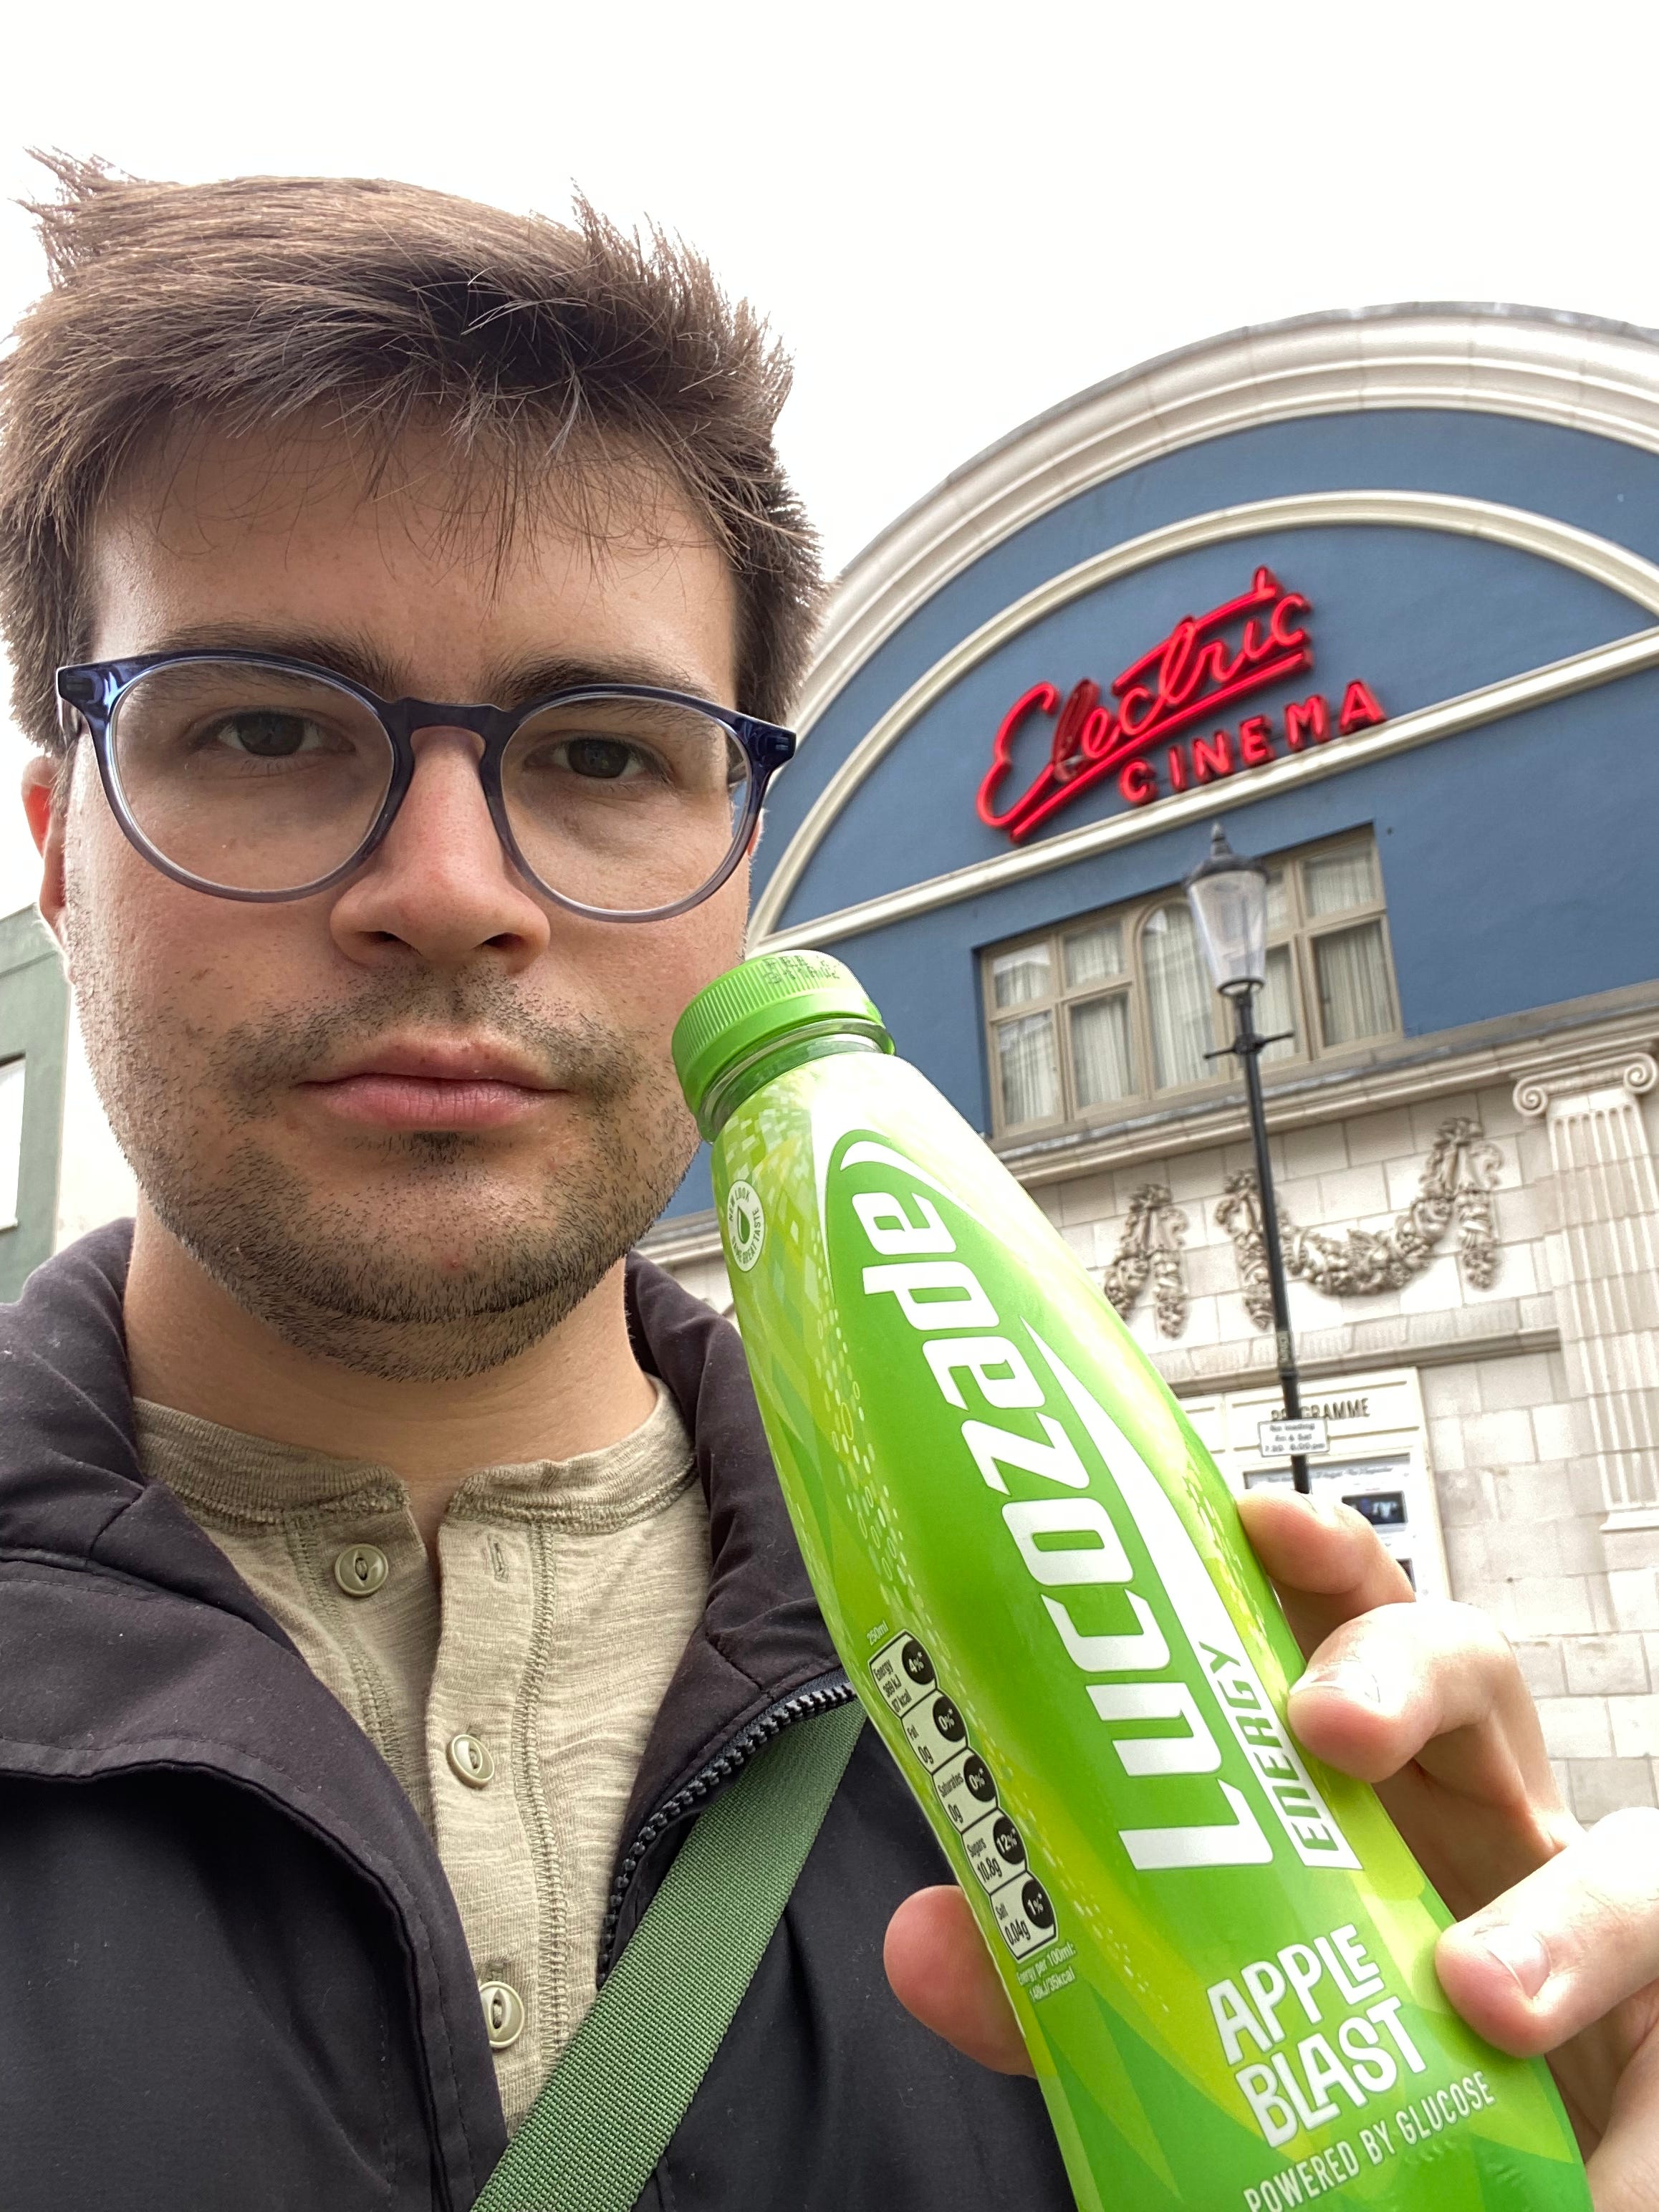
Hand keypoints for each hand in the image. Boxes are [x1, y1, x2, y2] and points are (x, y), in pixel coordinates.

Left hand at [884, 1490, 1658, 2204]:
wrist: (1460, 2163)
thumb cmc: (1341, 2019)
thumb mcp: (1198, 1982)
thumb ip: (1073, 1955)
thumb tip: (926, 1939)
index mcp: (1361, 1772)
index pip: (1342, 1622)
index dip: (1313, 1554)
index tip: (1253, 1513)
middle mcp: (1479, 1812)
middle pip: (1473, 1669)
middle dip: (1404, 1668)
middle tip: (1328, 1726)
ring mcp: (1582, 1911)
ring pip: (1625, 1853)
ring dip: (1559, 1916)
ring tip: (1479, 1995)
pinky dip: (1642, 2104)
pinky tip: (1592, 2159)